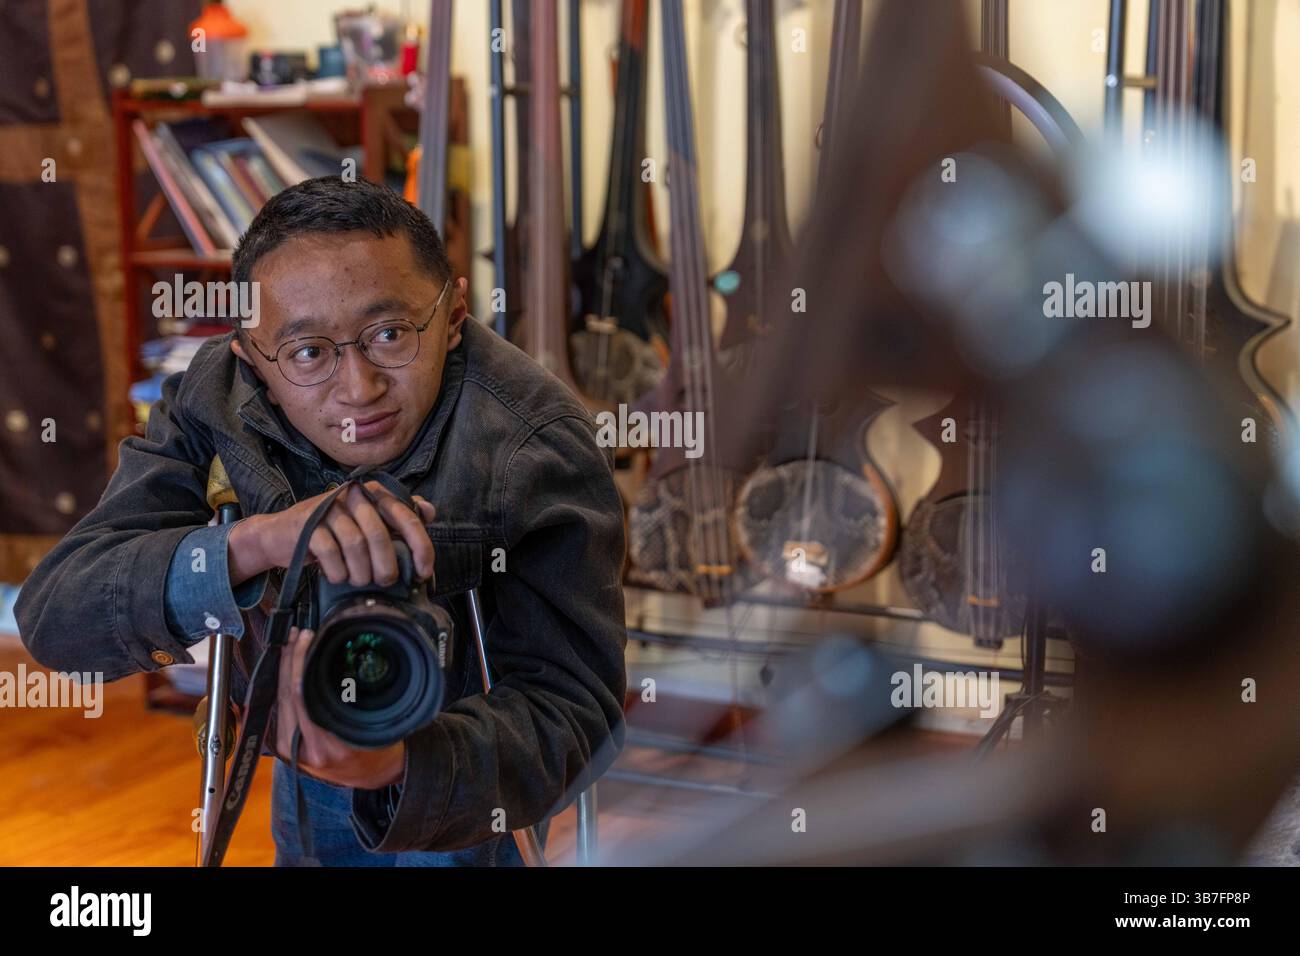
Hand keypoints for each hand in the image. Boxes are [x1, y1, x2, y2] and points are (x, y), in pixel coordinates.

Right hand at [230, 480, 435, 587]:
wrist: (282, 535)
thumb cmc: (334, 533)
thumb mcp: (368, 525)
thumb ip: (398, 519)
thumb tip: (430, 512)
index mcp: (374, 492)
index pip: (407, 516)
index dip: (420, 546)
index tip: (423, 572)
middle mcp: (354, 494)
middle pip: (380, 533)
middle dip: (386, 565)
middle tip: (385, 582)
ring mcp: (329, 507)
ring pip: (356, 544)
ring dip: (361, 571)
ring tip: (359, 581)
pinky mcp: (307, 523)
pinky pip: (330, 552)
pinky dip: (338, 571)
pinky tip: (338, 577)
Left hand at [272, 626, 405, 789]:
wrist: (371, 777)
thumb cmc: (377, 750)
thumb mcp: (375, 725)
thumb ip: (351, 700)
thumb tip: (332, 663)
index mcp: (327, 744)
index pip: (301, 693)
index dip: (300, 660)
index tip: (307, 638)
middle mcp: (304, 749)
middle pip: (285, 694)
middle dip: (290, 659)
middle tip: (298, 635)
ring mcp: (291, 749)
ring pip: (278, 701)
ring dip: (283, 669)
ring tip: (291, 645)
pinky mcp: (286, 747)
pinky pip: (278, 710)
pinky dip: (280, 686)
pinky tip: (286, 668)